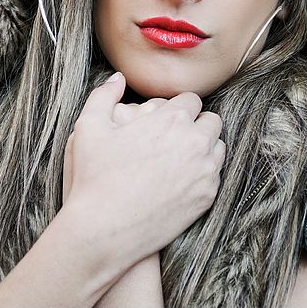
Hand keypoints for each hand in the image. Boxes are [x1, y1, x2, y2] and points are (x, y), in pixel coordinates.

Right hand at [62, 73, 224, 263]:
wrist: (105, 229)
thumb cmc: (94, 177)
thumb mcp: (89, 127)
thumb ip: (104, 95)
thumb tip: (118, 78)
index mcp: (171, 119)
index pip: (192, 99)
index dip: (177, 107)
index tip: (166, 118)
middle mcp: (195, 141)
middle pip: (211, 121)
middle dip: (195, 124)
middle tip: (175, 136)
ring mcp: (205, 170)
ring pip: (217, 147)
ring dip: (203, 147)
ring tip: (180, 156)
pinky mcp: (208, 196)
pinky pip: (215, 174)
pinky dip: (203, 173)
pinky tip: (182, 178)